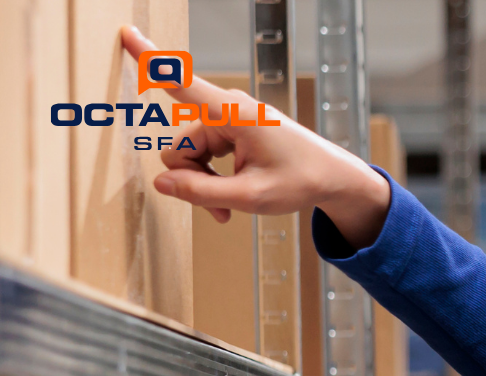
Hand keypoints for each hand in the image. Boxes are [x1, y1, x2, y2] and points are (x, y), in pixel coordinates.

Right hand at [118, 24, 390, 246]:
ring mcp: (230, 120)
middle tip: (219, 208)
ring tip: (228, 209)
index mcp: (233, 113)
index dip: (150, 59)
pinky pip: (205, 156)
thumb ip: (202, 192)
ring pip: (190, 155)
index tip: (126, 32)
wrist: (335, 179)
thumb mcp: (251, 196)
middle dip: (191, 179)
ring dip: (203, 184)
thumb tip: (161, 184)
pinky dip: (213, 179)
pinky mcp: (233, 131)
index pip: (182, 83)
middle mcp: (228, 110)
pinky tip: (230, 200)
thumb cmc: (303, 181)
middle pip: (179, 146)